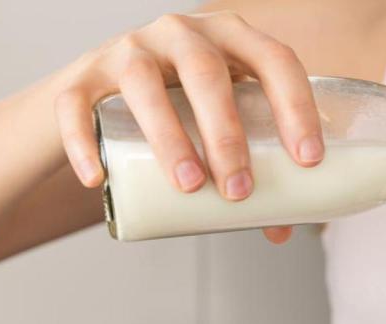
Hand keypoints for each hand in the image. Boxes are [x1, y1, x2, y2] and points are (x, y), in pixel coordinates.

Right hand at [55, 11, 320, 243]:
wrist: (109, 92)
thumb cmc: (186, 110)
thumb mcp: (224, 127)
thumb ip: (254, 170)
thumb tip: (281, 229)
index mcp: (231, 40)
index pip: (274, 59)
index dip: (296, 106)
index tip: (308, 160)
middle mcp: (181, 33)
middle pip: (207, 72)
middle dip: (226, 134)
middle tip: (239, 191)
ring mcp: (129, 49)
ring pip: (143, 83)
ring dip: (168, 137)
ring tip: (189, 186)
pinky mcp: (83, 75)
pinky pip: (76, 103)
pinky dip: (83, 142)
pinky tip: (98, 179)